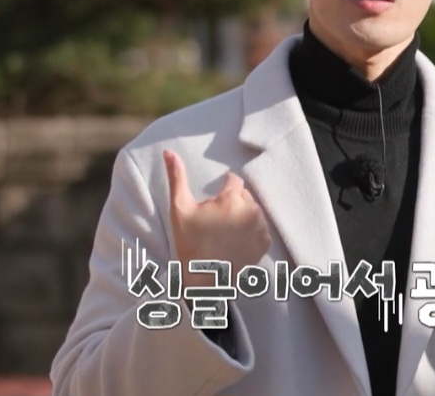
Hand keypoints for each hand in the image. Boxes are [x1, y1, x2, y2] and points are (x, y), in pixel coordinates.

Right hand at [163, 150, 271, 289]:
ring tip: (224, 233)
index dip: (221, 191)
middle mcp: (251, 210)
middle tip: (215, 222)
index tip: (211, 207)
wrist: (204, 282)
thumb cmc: (189, 244)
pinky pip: (259, 227)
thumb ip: (177, 177)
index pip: (233, 180)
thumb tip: (169, 151)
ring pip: (252, 210)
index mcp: (232, 198)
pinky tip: (235, 242)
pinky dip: (250, 231)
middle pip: (244, 195)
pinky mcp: (266, 241)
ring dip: (242, 216)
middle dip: (232, 203)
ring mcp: (261, 226)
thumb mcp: (179, 209)